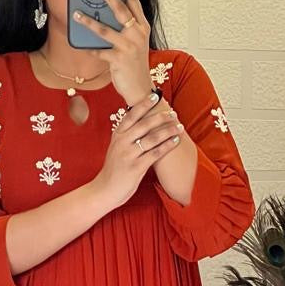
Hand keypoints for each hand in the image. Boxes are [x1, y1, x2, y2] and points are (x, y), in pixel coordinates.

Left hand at [72, 0, 152, 106]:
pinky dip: (90, 47)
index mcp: (142, 26)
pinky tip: (81, 44)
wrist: (140, 88)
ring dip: (89, 21)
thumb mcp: (134, 41)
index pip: (134, 0)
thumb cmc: (134, 63)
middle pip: (121, 8)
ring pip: (106, 29)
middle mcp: (137, 33)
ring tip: (76, 13)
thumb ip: (125, 25)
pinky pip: (100, 50)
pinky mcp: (119, 60)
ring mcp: (129, 46)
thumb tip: (106, 10)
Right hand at [90, 93, 183, 211]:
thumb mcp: (116, 147)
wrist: (105, 190)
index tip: (155, 95)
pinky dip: (167, 146)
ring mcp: (129, 154)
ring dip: (168, 130)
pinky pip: (155, 153)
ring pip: (152, 138)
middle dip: (161, 117)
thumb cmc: (114, 169)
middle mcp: (122, 142)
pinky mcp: (136, 167)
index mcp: (117, 135)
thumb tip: (140, 121)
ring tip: (179, 126)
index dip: (143, 104)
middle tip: (173, 113)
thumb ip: (126, 135)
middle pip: (144, 124)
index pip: (131, 115)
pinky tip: (175, 141)